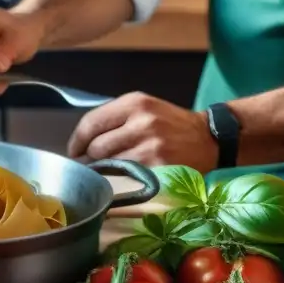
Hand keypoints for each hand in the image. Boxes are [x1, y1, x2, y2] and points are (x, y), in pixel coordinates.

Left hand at [67, 92, 217, 171]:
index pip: (92, 122)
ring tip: (107, 172)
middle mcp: (142, 121)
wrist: (209, 138)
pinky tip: (123, 178)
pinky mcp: (159, 166)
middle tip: (90, 166)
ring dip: (102, 171)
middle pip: (97, 146)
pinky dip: (119, 179)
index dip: (77, 140)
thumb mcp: (144, 109)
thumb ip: (114, 121)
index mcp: (135, 103)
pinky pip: (126, 176)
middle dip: (89, 158)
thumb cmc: (170, 124)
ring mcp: (151, 145)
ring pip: (109, 164)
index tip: (74, 151)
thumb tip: (80, 145)